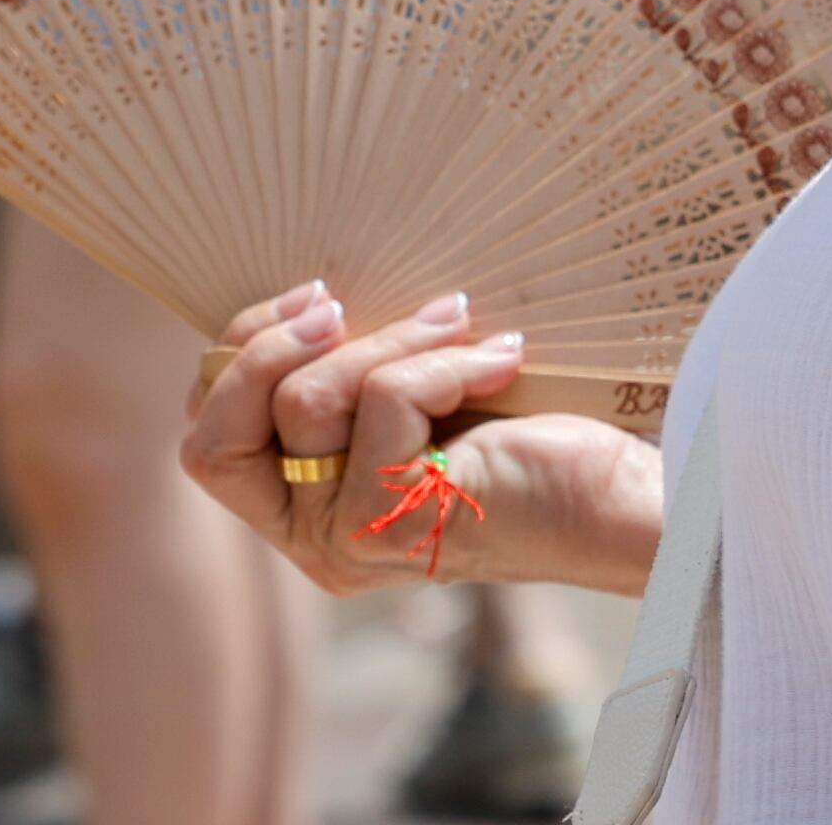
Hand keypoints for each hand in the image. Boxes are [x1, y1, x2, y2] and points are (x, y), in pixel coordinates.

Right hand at [185, 285, 665, 596]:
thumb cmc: (529, 428)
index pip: (204, 440)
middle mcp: (316, 539)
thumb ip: (349, 365)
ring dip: (388, 339)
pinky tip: (500, 362)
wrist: (627, 487)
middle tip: (338, 302)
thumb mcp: (413, 387)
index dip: (234, 358)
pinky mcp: (403, 519)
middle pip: (216, 435)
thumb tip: (305, 291)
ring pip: (306, 400)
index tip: (313, 299)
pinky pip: (382, 401)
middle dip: (266, 345)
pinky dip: (444, 361)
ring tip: (461, 327)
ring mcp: (354, 538)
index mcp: (306, 509)